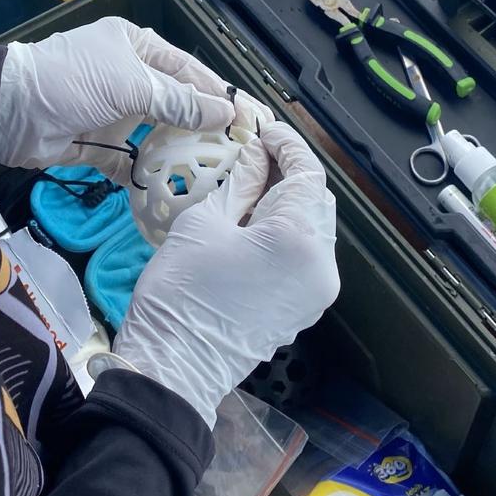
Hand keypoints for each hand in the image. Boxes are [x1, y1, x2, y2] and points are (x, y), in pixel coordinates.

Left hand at [0, 16, 271, 185]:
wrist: (10, 112)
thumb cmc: (72, 82)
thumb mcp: (130, 84)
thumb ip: (178, 101)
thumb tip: (225, 114)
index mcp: (136, 47)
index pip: (189, 70)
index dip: (219, 93)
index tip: (248, 116)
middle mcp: (129, 77)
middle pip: (176, 103)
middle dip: (203, 126)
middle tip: (237, 150)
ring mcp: (114, 112)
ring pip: (157, 133)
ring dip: (179, 152)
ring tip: (212, 172)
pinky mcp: (100, 145)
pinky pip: (132, 160)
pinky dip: (147, 174)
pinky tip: (171, 188)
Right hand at [113, 121, 339, 426]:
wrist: (173, 368)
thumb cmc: (181, 293)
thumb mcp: (205, 223)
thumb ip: (241, 182)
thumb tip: (255, 152)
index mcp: (299, 239)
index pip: (308, 172)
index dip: (287, 143)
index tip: (264, 128)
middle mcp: (322, 265)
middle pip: (317, 199)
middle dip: (290, 171)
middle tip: (254, 154)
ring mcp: (317, 291)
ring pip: (314, 227)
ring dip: (290, 202)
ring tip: (252, 187)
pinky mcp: (305, 308)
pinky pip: (307, 255)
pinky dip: (289, 232)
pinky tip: (257, 224)